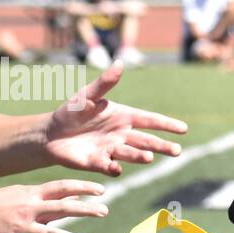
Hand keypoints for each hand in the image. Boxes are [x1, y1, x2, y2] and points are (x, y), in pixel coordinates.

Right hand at [0, 178, 107, 232]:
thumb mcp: (20, 193)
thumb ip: (46, 197)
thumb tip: (74, 195)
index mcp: (31, 195)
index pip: (61, 188)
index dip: (82, 187)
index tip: (102, 190)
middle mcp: (28, 211)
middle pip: (61, 208)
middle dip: (84, 210)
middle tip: (105, 211)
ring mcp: (21, 230)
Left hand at [43, 62, 186, 175]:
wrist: (50, 133)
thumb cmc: (71, 111)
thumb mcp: (87, 95)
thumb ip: (105, 83)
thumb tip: (120, 63)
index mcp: (123, 117)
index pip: (150, 121)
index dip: (166, 125)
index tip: (183, 129)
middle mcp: (122, 135)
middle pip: (147, 141)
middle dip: (162, 146)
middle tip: (176, 151)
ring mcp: (112, 150)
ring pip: (131, 154)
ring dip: (140, 156)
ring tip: (149, 157)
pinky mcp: (98, 163)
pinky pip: (109, 166)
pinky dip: (114, 168)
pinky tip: (116, 168)